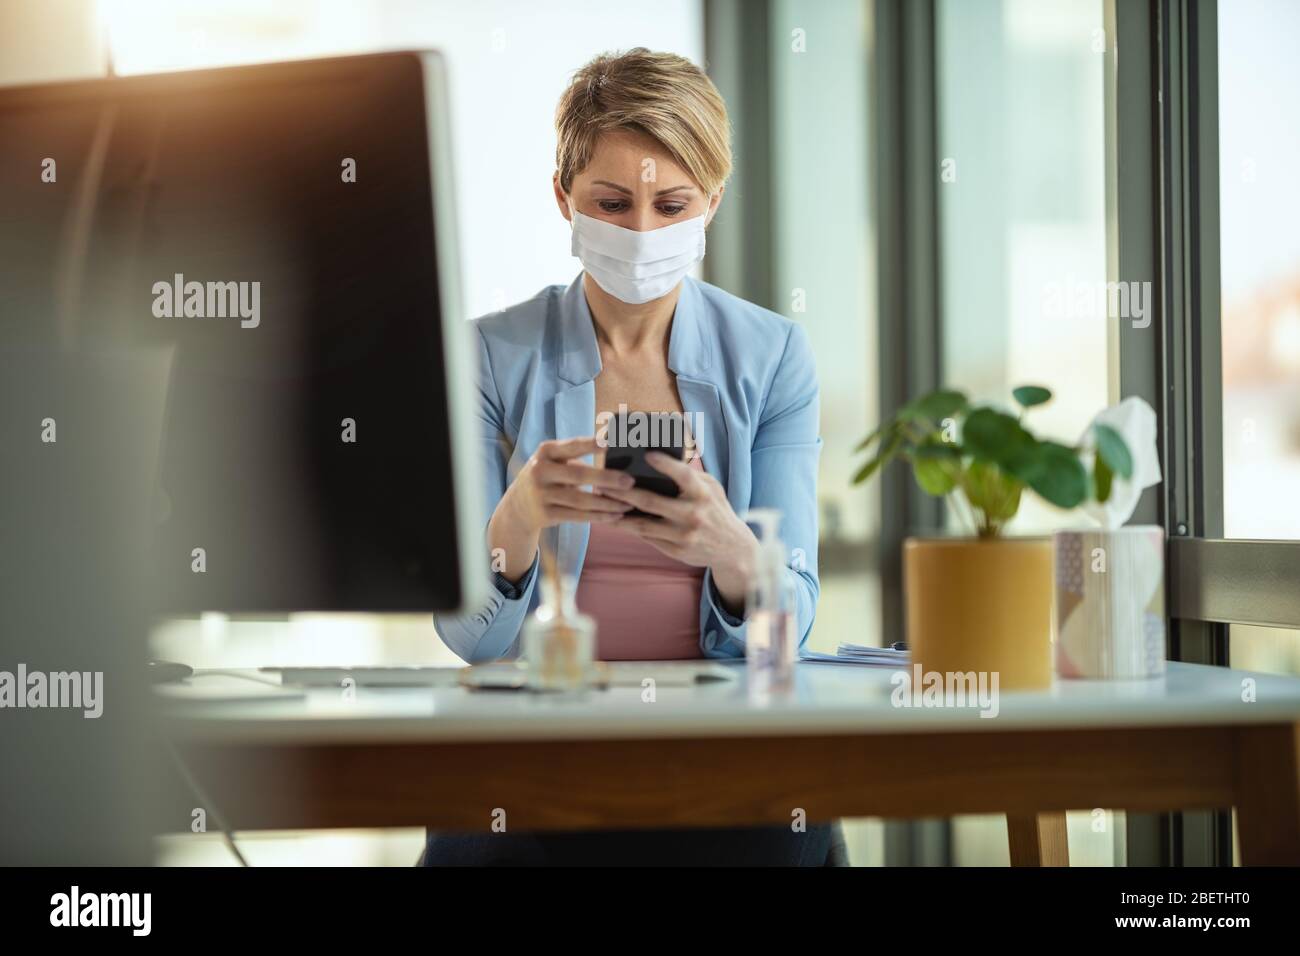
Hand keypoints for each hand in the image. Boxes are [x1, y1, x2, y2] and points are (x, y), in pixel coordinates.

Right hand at [489, 436, 633, 579]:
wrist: (517, 506)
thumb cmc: (547, 476)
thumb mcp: (553, 460)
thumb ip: (577, 456)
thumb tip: (617, 456)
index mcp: (546, 451)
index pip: (572, 446)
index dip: (591, 445)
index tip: (610, 443)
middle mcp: (540, 471)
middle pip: (578, 475)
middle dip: (607, 478)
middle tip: (630, 481)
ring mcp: (541, 494)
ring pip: (580, 500)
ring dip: (608, 503)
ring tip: (629, 503)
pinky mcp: (545, 514)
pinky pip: (578, 517)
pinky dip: (599, 517)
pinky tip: (615, 515)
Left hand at [604, 451, 755, 615]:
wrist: (732, 549)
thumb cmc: (715, 509)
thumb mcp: (711, 488)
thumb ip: (689, 476)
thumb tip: (658, 460)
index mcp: (703, 494)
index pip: (683, 475)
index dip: (665, 464)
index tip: (646, 454)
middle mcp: (694, 515)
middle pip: (652, 502)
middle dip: (623, 492)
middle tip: (602, 482)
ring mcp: (684, 535)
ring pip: (644, 524)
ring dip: (619, 513)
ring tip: (601, 501)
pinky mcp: (677, 551)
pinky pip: (648, 538)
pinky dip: (630, 528)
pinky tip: (614, 518)